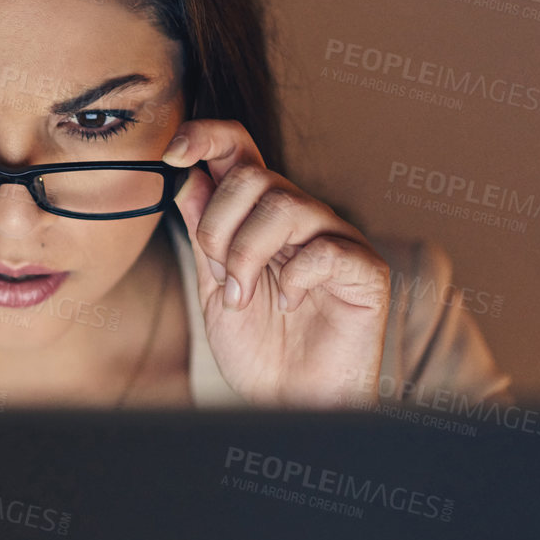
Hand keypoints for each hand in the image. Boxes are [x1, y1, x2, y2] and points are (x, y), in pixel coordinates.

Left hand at [163, 119, 387, 406]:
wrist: (292, 402)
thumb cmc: (260, 350)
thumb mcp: (215, 288)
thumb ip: (205, 234)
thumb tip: (188, 178)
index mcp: (261, 216)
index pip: (240, 150)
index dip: (207, 137)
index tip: (174, 153)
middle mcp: (301, 217)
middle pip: (254, 176)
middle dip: (219, 226)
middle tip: (220, 276)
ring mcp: (336, 239)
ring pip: (284, 205)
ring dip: (247, 255)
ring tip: (245, 298)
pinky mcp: (365, 271)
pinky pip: (324, 249)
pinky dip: (294, 280)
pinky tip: (290, 306)